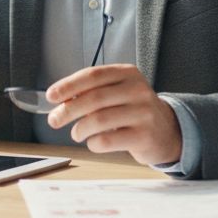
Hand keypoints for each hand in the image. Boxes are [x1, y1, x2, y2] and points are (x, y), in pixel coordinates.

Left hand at [45, 64, 182, 165]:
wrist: (166, 130)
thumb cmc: (133, 110)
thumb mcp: (117, 92)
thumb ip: (92, 92)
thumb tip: (60, 101)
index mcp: (127, 73)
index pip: (92, 75)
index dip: (68, 85)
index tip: (51, 96)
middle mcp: (137, 90)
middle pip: (93, 98)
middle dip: (68, 110)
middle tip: (54, 120)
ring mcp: (143, 113)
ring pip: (99, 120)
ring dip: (79, 129)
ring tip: (76, 133)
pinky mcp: (144, 136)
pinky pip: (108, 140)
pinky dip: (93, 143)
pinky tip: (93, 142)